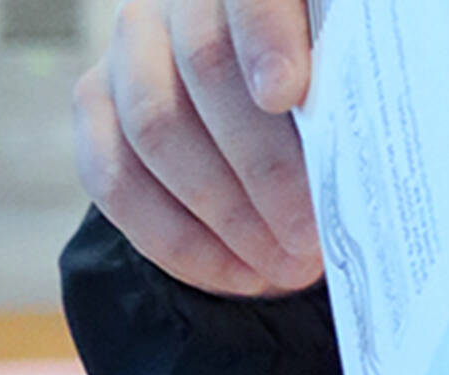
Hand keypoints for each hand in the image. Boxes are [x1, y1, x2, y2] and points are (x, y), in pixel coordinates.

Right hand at [74, 0, 323, 297]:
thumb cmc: (325, 102)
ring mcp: (127, 51)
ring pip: (155, 129)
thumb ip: (345, 96)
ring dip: (226, 215)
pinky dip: (182, 243)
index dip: (265, 39)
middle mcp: (174, 0)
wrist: (260, 121)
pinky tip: (239, 275)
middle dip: (263, 166)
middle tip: (310, 234)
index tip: (287, 95)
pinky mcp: (94, 106)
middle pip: (205, 66)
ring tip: (285, 267)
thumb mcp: (345, 84)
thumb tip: (354, 158)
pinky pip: (117, 182)